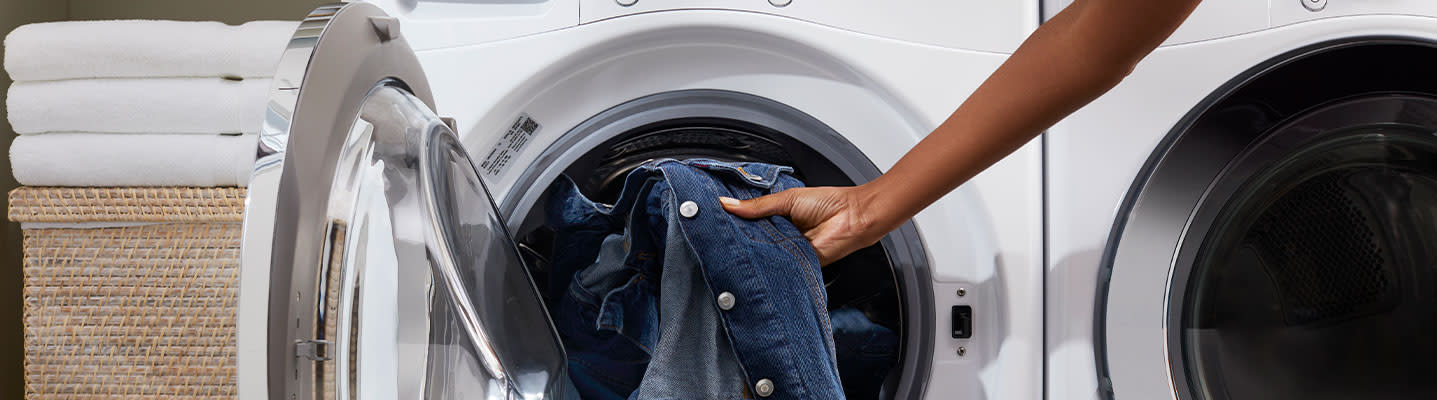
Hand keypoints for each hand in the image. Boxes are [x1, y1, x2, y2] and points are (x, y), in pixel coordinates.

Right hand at [719, 186, 892, 265]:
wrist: (854, 218)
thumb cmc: (829, 203)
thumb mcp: (787, 199)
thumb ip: (758, 206)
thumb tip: (727, 204)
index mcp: (777, 215)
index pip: (749, 219)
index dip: (733, 219)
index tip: (712, 217)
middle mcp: (780, 233)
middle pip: (753, 238)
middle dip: (738, 238)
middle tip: (715, 236)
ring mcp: (787, 250)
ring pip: (763, 253)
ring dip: (752, 251)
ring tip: (731, 249)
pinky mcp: (796, 264)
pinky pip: (778, 265)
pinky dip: (769, 264)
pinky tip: (755, 262)